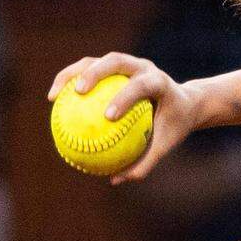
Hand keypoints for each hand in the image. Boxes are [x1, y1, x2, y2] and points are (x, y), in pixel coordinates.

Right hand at [47, 52, 200, 183]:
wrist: (186, 102)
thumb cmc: (175, 124)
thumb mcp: (166, 144)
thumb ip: (146, 161)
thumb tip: (117, 179)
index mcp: (160, 82)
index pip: (143, 85)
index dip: (125, 97)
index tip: (108, 116)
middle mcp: (144, 67)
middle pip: (116, 60)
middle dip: (95, 73)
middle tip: (79, 92)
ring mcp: (129, 64)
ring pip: (96, 60)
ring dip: (73, 73)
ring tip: (55, 96)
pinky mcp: (116, 66)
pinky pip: (89, 70)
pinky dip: (71, 81)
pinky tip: (55, 100)